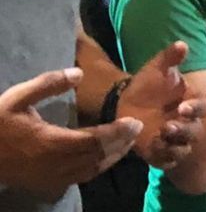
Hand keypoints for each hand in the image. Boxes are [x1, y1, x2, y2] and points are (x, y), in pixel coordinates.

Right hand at [0, 68, 141, 197]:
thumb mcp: (18, 96)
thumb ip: (48, 83)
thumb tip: (78, 73)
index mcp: (50, 142)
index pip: (93, 140)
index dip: (116, 133)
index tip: (134, 122)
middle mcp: (54, 164)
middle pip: (97, 157)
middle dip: (120, 143)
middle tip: (137, 129)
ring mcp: (51, 177)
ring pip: (91, 170)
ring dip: (112, 156)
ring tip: (127, 141)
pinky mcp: (47, 183)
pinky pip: (80, 178)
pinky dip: (97, 167)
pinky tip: (105, 156)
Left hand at [118, 42, 205, 170]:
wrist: (126, 103)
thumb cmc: (148, 84)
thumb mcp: (157, 68)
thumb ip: (170, 58)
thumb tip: (182, 44)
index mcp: (191, 102)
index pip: (203, 107)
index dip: (196, 108)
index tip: (182, 106)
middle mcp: (187, 123)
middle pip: (196, 131)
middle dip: (184, 130)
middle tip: (168, 125)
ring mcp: (174, 140)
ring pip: (184, 148)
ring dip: (175, 145)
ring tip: (160, 137)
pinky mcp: (160, 153)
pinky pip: (168, 161)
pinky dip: (164, 157)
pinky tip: (154, 148)